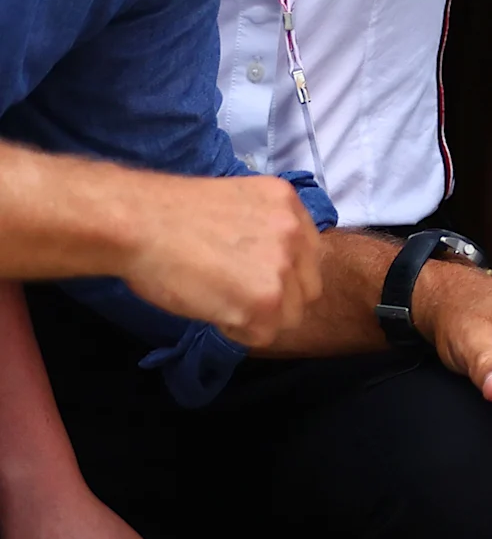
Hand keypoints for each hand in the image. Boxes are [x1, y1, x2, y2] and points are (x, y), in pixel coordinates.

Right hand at [120, 176, 324, 349]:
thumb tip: (267, 264)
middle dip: (277, 299)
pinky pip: (264, 334)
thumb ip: (262, 230)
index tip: (251, 277)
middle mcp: (294, 233)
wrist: (137, 223)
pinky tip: (212, 311)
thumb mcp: (234, 204)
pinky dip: (238, 331)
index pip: (307, 255)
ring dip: (258, 318)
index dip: (281, 274)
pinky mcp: (266, 300)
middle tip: (235, 295)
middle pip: (307, 288)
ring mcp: (283, 267)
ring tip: (219, 301)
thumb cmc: (166, 214)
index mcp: (288, 203)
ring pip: (290, 315)